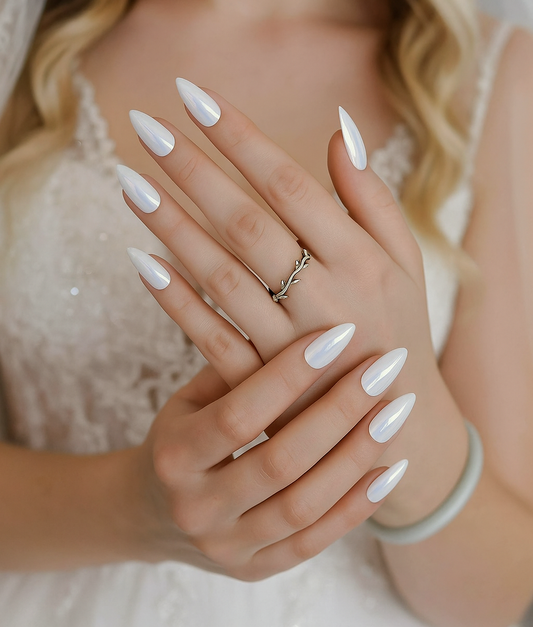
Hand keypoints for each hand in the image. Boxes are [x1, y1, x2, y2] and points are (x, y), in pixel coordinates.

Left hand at [119, 82, 435, 409]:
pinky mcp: (265, 386)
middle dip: (193, 170)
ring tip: (127, 182)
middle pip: (247, 223)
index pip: (289, 183)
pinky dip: (175, 301)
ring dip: (172, 227)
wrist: (397, 424)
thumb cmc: (399, 324)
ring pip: (222, 276)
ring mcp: (291, 346)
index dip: (239, 137)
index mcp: (361, 258)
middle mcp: (326, 297)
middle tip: (144, 127)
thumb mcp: (406, 259)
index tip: (192, 95)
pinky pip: (213, 338)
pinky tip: (140, 262)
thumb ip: (372, 196)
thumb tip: (339, 128)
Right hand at [132, 317, 411, 579]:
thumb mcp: (188, 399)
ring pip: (304, 506)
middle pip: (279, 461)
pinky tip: (391, 466)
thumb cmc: (180, 435)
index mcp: (173, 457)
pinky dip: (358, 505)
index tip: (337, 335)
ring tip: (396, 410)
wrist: (152, 513)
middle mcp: (197, 509)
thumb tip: (290, 308)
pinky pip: (316, 541)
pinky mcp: (256, 570)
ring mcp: (228, 547)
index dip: (289, 374)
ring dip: (358, 456)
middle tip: (381, 368)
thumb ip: (232, 368)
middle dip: (338, 411)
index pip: (239, 415)